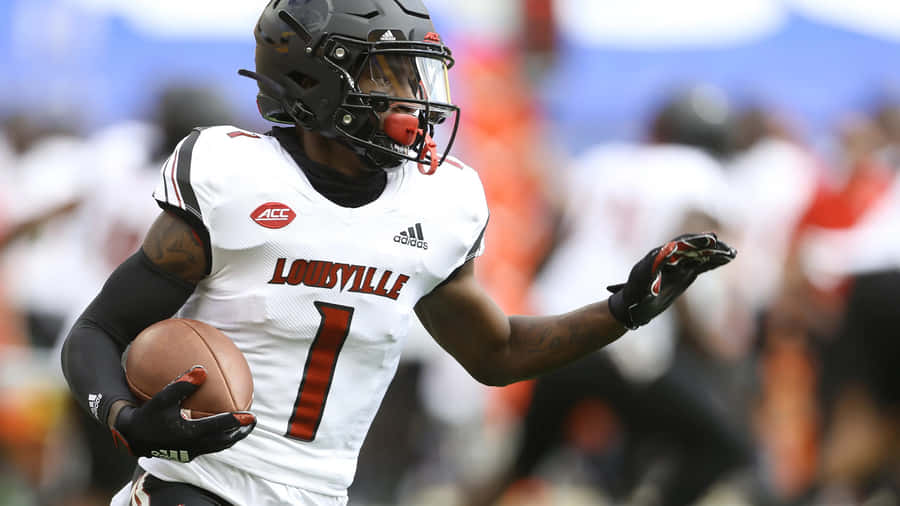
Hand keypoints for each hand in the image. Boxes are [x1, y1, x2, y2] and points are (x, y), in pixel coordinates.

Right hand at [111, 366, 255, 461]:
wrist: (131, 436)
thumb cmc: (147, 414)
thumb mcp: (162, 398)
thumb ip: (182, 385)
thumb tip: (202, 369)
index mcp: (189, 433)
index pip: (218, 427)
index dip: (236, 421)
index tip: (251, 415)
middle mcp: (193, 445)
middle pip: (224, 440)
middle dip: (240, 432)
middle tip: (253, 421)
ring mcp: (190, 451)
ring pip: (217, 446)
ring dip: (232, 437)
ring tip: (243, 428)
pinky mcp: (186, 453)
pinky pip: (209, 446)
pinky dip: (219, 438)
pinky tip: (221, 428)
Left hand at [607, 232, 735, 328]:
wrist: (632, 305)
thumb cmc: (634, 293)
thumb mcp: (642, 279)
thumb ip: (654, 264)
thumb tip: (669, 247)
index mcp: (659, 256)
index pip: (681, 244)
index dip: (696, 241)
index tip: (711, 239)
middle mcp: (670, 257)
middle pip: (693, 247)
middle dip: (709, 246)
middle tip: (726, 248)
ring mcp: (678, 265)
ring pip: (699, 256)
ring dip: (715, 253)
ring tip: (732, 253)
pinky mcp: (683, 274)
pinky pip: (701, 265)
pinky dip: (713, 262)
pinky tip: (726, 259)